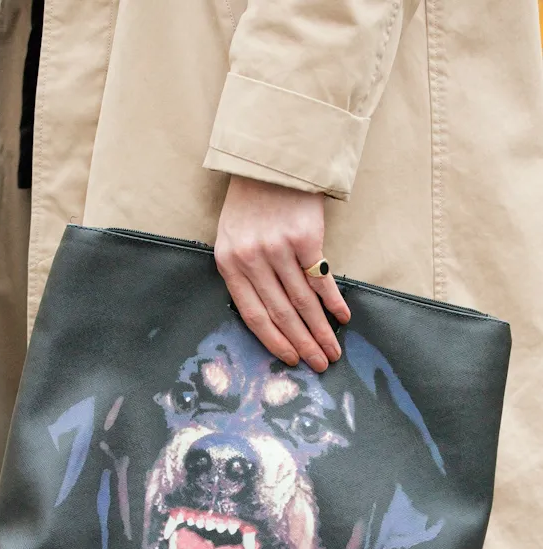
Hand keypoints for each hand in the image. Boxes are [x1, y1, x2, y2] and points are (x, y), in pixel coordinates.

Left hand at [214, 176, 350, 372]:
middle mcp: (252, 258)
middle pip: (281, 313)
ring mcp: (278, 248)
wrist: (271, 160)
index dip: (274, 341)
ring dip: (321, 330)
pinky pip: (321, 279)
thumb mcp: (234, 237)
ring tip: (333, 350)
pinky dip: (333, 302)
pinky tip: (342, 318)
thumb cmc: (252, 203)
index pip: (253, 315)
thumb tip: (272, 317)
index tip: (292, 360)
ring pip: (303, 301)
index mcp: (230, 263)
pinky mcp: (304, 236)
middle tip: (320, 365)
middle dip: (302, 344)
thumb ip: (246, 273)